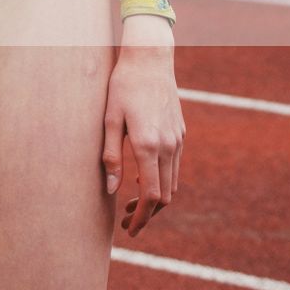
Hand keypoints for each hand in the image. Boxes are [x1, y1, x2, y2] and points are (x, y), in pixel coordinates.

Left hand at [101, 25, 184, 236]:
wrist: (150, 60)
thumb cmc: (122, 87)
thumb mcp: (109, 119)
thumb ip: (111, 156)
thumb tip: (112, 190)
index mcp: (148, 145)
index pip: (151, 195)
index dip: (141, 217)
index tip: (128, 229)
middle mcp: (168, 146)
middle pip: (165, 196)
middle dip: (148, 214)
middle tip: (127, 222)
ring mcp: (178, 140)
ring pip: (173, 183)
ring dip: (157, 200)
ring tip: (132, 205)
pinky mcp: (181, 134)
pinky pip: (175, 167)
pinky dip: (163, 181)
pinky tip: (144, 180)